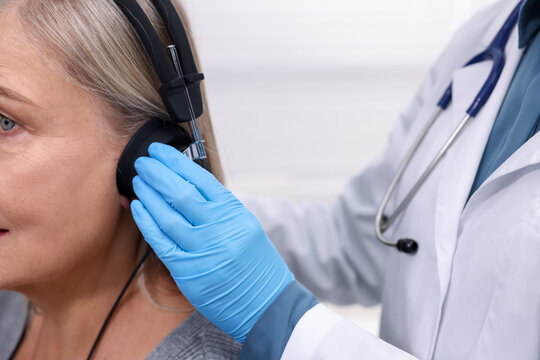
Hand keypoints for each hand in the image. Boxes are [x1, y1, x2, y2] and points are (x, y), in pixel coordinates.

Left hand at [130, 143, 293, 342]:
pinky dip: (146, 222)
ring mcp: (203, 250)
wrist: (266, 302)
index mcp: (234, 213)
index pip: (200, 178)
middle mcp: (219, 228)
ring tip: (138, 181)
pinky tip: (138, 207)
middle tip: (142, 162)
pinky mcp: (188, 270)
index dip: (175, 162)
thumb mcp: (245, 226)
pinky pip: (161, 241)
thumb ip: (219, 208)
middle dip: (157, 173)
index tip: (160, 152)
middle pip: (180, 193)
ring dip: (148, 194)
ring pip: (167, 215)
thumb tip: (188, 186)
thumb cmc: (256, 264)